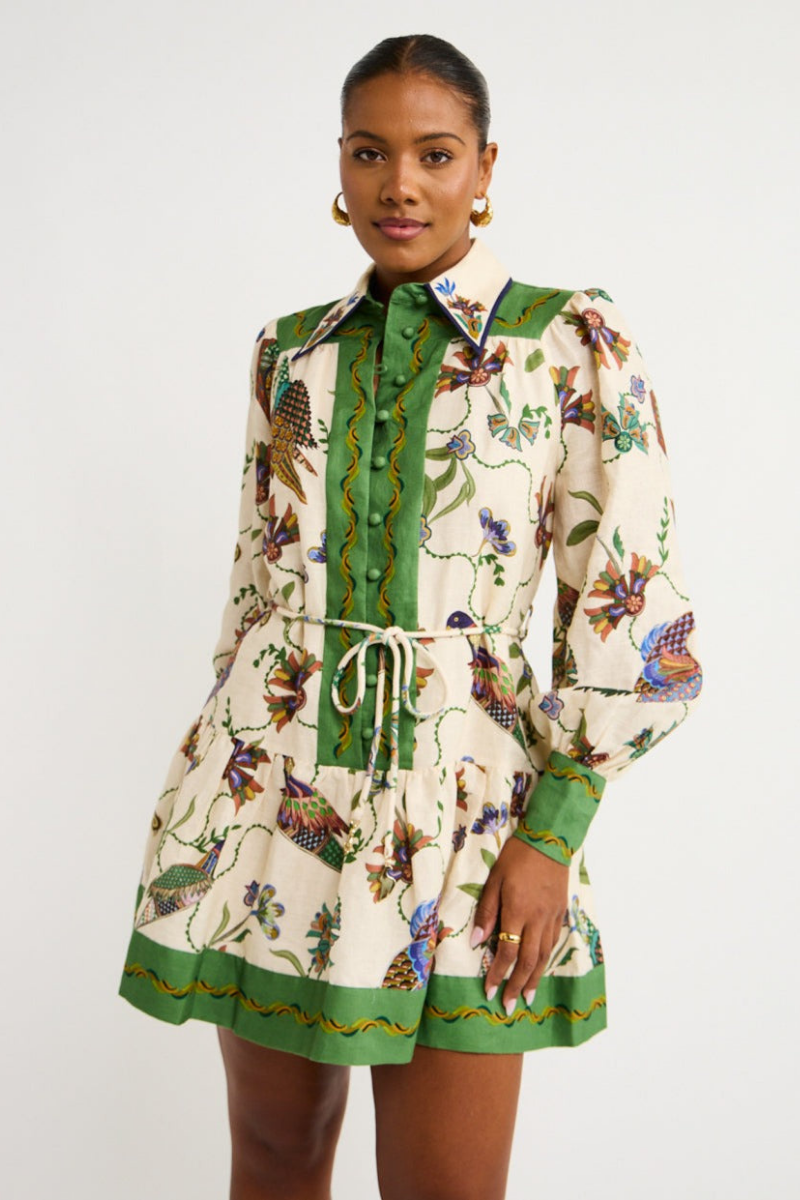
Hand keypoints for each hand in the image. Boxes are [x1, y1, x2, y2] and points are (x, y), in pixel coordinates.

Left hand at [469, 836, 568, 1013]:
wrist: (549, 841)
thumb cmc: (516, 858)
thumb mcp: (494, 880)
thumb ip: (486, 912)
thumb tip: (477, 942)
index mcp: (518, 912)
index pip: (507, 953)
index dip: (497, 974)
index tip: (488, 990)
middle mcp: (537, 920)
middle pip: (528, 962)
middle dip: (516, 986)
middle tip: (507, 1006)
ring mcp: (552, 918)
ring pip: (544, 957)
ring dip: (534, 980)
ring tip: (526, 998)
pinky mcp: (560, 913)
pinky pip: (553, 943)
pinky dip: (545, 960)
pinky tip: (540, 969)